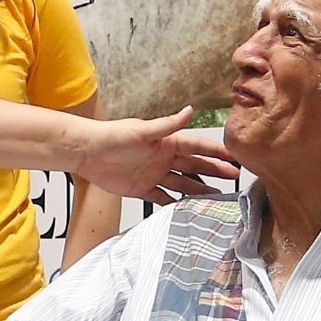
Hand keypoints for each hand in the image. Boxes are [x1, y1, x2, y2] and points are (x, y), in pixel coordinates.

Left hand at [72, 109, 240, 202]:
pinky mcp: (141, 189)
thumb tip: (190, 110)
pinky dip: (175, 204)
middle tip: (235, 178)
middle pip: (194, 167)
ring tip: (218, 198)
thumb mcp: (142, 131)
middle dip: (215, 172)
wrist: (86, 152)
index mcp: (165, 142)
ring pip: (182, 184)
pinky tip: (188, 210)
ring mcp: (153, 174)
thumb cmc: (111, 137)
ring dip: (199, 190)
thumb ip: (167, 125)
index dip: (215, 152)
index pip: (196, 146)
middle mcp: (162, 158)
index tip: (234, 156)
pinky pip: (163, 198)